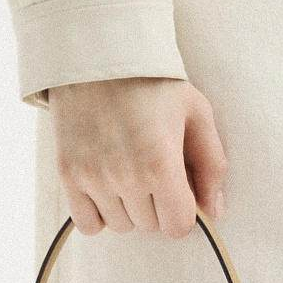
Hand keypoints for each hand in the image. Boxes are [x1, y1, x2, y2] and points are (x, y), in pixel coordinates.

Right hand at [47, 76, 226, 237]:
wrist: (97, 55)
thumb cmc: (153, 84)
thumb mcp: (197, 114)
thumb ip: (212, 165)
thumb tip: (214, 212)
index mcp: (161, 165)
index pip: (178, 227)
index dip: (183, 211)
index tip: (179, 190)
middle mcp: (125, 177)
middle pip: (150, 226)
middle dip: (157, 205)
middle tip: (152, 169)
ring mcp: (93, 178)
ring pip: (120, 226)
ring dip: (129, 209)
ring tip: (129, 171)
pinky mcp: (68, 175)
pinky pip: (88, 225)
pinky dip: (99, 214)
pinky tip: (106, 187)